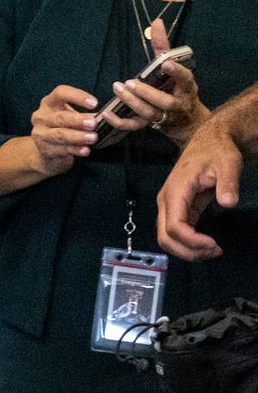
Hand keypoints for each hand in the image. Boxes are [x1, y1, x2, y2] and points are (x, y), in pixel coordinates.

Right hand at [27, 85, 102, 176]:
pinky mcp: (43, 149)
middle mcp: (41, 116)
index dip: (77, 96)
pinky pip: (61, 149)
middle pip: (60, 117)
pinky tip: (85, 150)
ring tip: (93, 138)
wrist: (45, 150)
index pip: (61, 93)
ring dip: (77, 136)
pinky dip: (75, 149)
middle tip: (94, 123)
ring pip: (60, 134)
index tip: (95, 103)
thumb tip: (107, 117)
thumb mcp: (71, 117)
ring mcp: (40, 133)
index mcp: (49, 103)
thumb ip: (86, 116)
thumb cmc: (63, 128)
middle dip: (77, 120)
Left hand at [106, 19, 206, 144]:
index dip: (177, 72)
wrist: (186, 121)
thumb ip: (163, 47)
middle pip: (165, 102)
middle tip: (130, 82)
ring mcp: (164, 117)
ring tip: (119, 89)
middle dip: (147, 93)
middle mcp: (178, 104)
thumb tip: (157, 21)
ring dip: (133, 103)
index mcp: (186, 87)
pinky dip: (120, 122)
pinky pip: (134, 126)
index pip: (185, 79)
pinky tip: (108, 113)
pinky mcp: (150, 126)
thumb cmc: (177, 88)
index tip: (165, 64)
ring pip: (150, 114)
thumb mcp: (173, 69)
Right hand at [157, 118, 238, 260]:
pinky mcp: (178, 209)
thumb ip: (228, 183)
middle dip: (188, 251)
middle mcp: (167, 201)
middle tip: (214, 251)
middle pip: (165, 237)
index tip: (214, 244)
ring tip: (213, 250)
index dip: (192, 241)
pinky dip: (189, 243)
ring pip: (167, 238)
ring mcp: (170, 206)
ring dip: (187, 250)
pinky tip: (207, 244)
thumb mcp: (227, 163)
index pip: (174, 226)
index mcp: (175, 191)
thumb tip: (228, 202)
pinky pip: (176, 232)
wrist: (210, 141)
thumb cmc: (217, 151)